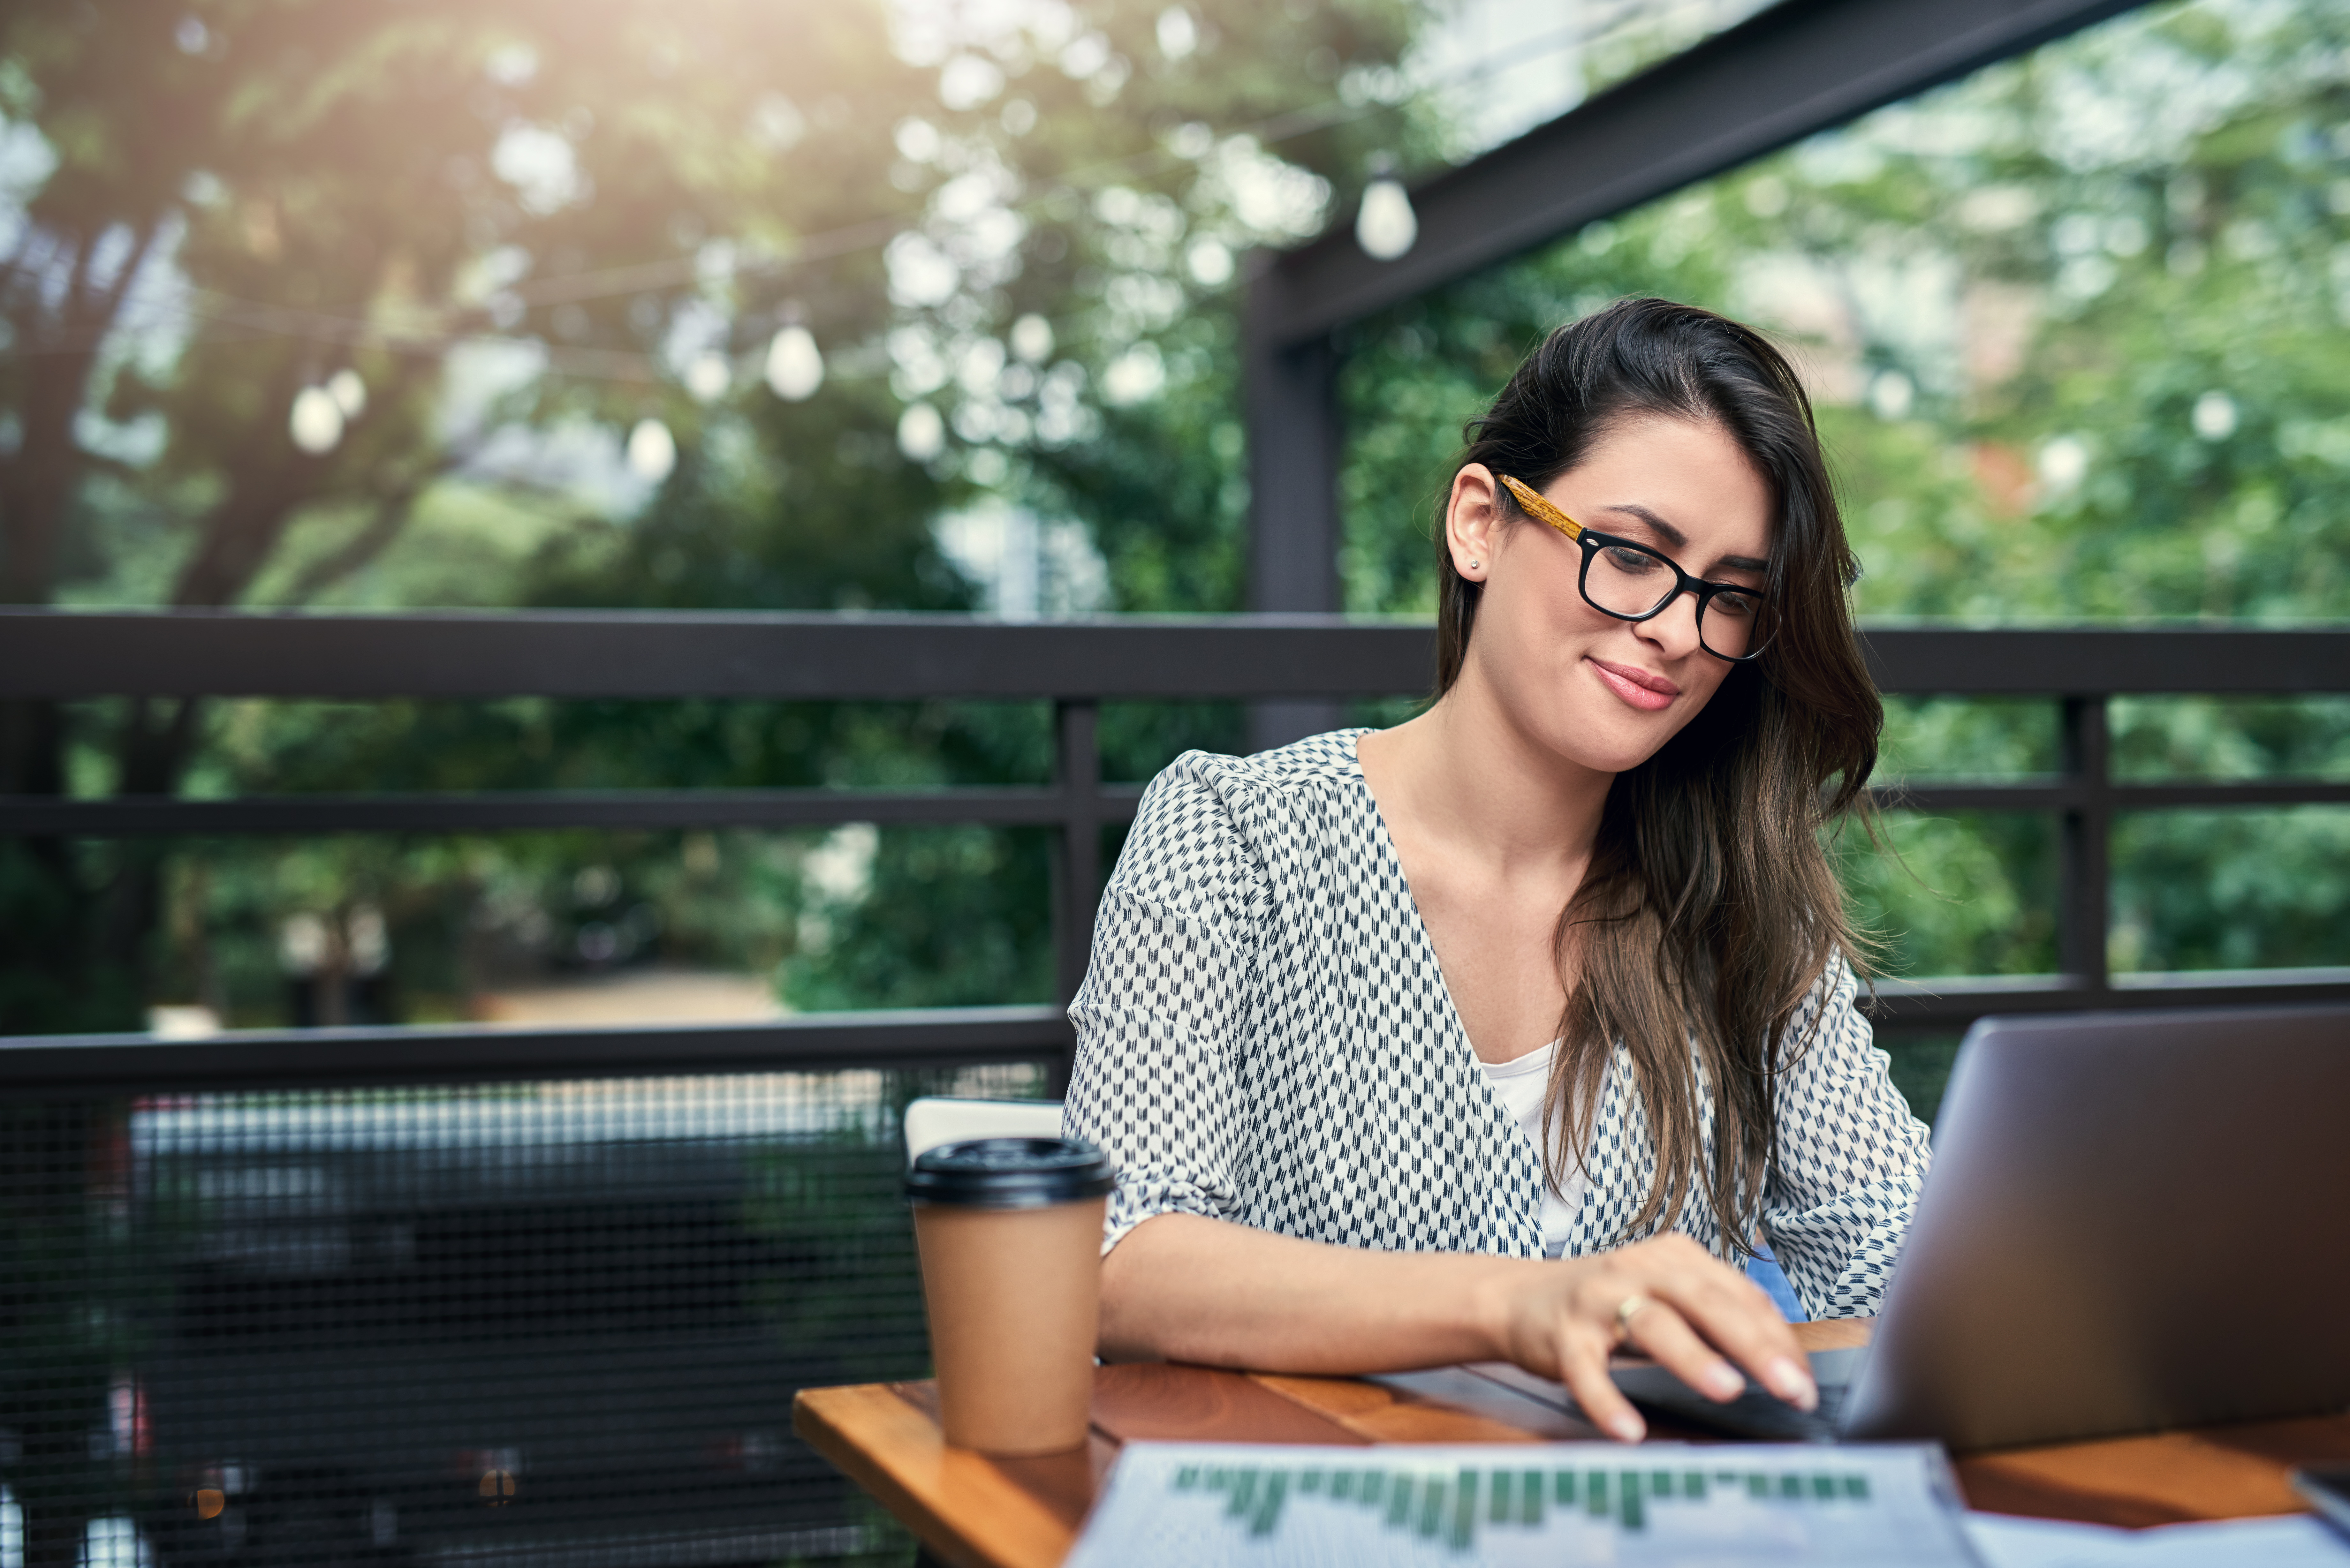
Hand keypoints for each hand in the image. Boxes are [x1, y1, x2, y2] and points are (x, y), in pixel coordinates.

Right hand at [1484, 1234, 1815, 1442]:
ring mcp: (1598, 1300)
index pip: (1738, 1296)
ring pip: (1652, 1325)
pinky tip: (1628, 1431)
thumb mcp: (1665, 1294)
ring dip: (1692, 1357)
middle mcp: (1639, 1268)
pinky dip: (1607, 1401)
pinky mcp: (1563, 1336)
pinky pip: (1587, 1370)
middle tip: (1792, 1387)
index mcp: (1673, 1257)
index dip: (1777, 1339)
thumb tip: (1786, 1356)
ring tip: (1727, 1389)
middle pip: (1704, 1302)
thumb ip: (1717, 1315)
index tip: (1807, 1381)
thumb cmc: (1607, 1302)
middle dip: (1754, 1346)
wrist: (1518, 1297)